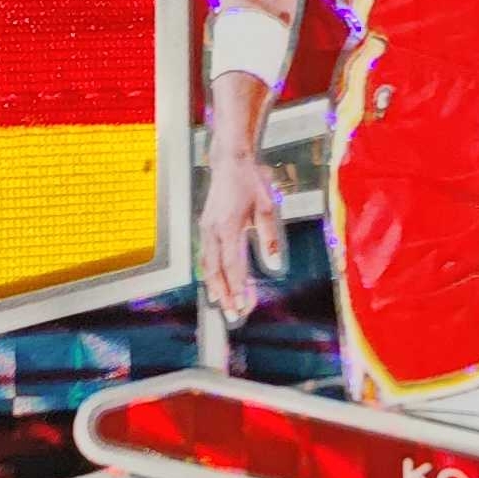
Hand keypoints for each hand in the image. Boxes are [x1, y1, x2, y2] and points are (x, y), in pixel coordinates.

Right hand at [198, 150, 286, 323]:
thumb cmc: (250, 182)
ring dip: (215, 287)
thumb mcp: (266, 208)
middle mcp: (213, 230)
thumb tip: (274, 266)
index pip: (233, 264)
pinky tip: (217, 283)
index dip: (237, 287)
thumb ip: (269, 239)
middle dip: (224, 295)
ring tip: (223, 305)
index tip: (241, 305)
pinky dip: (211, 273)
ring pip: (207, 265)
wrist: (229, 162)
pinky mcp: (205, 227)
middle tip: (232, 315)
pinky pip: (206, 256)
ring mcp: (206, 229)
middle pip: (215, 271)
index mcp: (229, 226)